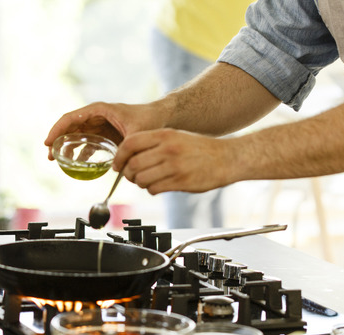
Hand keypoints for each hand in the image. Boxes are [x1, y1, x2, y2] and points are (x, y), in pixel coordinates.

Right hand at [44, 102, 162, 159]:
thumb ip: (126, 148)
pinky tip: (76, 165)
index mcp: (99, 110)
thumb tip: (115, 168)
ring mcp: (99, 126)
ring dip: (67, 149)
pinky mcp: (104, 135)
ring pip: (76, 136)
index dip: (57, 130)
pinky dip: (80, 153)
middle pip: (70, 128)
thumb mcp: (136, 133)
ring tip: (60, 163)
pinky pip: (87, 144)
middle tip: (51, 157)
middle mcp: (95, 117)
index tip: (48, 143)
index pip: (71, 118)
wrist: (160, 118)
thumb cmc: (148, 120)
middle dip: (58, 142)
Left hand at [114, 129, 235, 194]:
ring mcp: (174, 166)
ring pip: (141, 179)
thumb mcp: (176, 136)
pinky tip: (158, 186)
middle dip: (128, 174)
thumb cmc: (200, 149)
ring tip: (147, 181)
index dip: (118, 157)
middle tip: (132, 177)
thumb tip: (129, 158)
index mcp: (164, 135)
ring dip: (140, 184)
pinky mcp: (180, 182)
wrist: (226, 158)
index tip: (117, 165)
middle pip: (132, 164)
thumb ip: (153, 144)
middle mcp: (168, 149)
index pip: (129, 144)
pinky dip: (152, 190)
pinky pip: (154, 189)